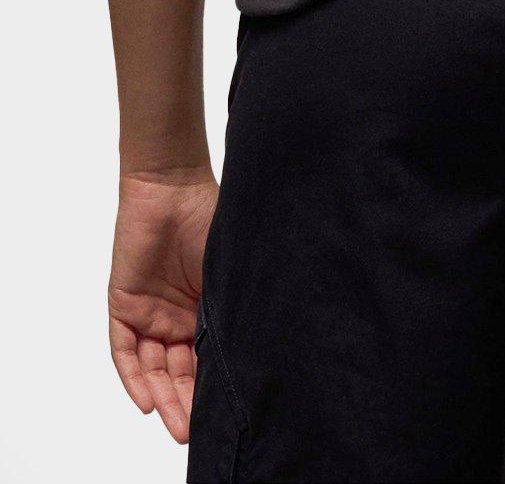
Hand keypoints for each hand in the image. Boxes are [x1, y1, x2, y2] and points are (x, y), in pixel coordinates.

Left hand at [109, 167, 217, 443]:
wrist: (174, 186)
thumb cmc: (211, 215)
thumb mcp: (229, 268)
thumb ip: (236, 303)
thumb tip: (266, 342)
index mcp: (208, 306)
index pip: (208, 357)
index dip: (214, 387)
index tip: (228, 413)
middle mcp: (178, 316)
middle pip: (179, 371)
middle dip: (187, 404)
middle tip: (196, 432)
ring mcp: (150, 313)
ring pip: (154, 368)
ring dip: (164, 397)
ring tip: (176, 426)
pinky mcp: (124, 306)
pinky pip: (125, 352)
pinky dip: (135, 378)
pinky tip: (147, 401)